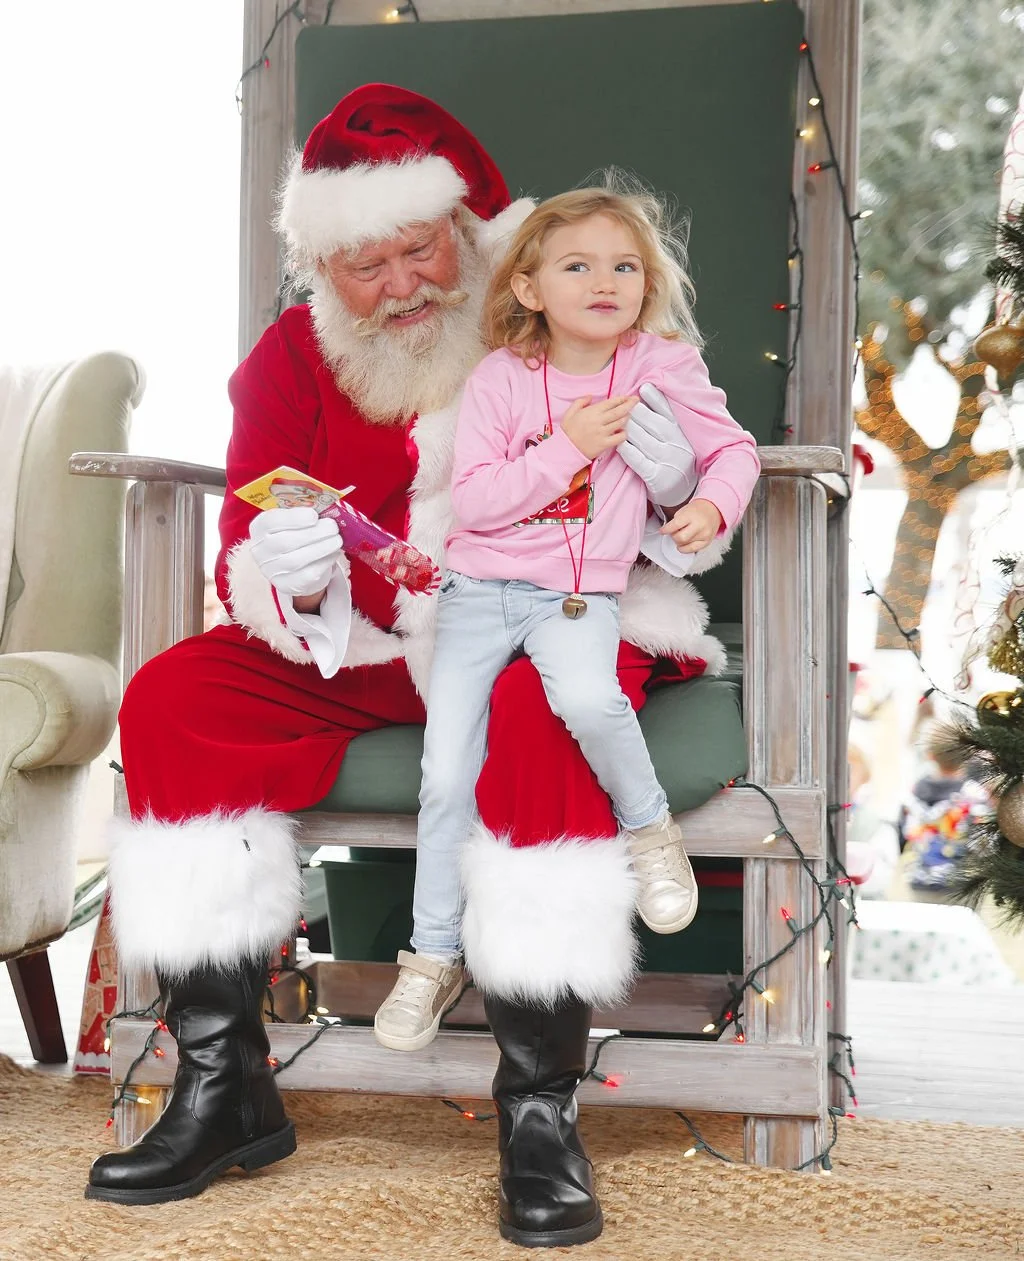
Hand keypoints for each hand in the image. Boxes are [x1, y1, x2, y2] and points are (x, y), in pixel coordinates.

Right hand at [248, 506, 342, 597]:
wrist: (292, 564)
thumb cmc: (295, 534)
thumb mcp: (294, 520)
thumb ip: (304, 512)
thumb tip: (326, 507)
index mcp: (259, 528)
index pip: (271, 522)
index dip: (293, 518)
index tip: (314, 515)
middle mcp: (260, 551)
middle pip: (285, 542)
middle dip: (313, 534)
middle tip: (333, 527)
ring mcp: (271, 571)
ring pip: (296, 560)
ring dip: (321, 548)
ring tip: (337, 540)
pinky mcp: (286, 585)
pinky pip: (306, 575)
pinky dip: (323, 562)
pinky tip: (334, 554)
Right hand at [561, 394, 638, 460]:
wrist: (565, 450)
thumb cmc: (567, 431)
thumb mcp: (570, 412)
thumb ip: (580, 401)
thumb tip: (591, 396)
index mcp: (592, 412)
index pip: (611, 403)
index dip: (621, 399)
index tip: (627, 397)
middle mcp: (599, 421)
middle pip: (619, 411)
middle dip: (629, 404)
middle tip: (636, 400)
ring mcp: (603, 433)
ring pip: (620, 423)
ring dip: (626, 417)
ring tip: (628, 415)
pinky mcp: (604, 444)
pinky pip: (619, 438)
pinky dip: (623, 434)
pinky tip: (622, 431)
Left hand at [619, 384, 698, 505]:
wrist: (680, 490)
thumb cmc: (672, 458)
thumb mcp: (675, 439)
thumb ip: (664, 421)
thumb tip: (649, 396)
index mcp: (680, 435)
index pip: (668, 414)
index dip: (656, 401)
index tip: (644, 389)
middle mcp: (676, 447)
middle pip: (656, 426)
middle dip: (639, 414)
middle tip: (625, 405)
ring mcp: (667, 462)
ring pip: (646, 442)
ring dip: (631, 430)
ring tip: (619, 421)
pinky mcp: (657, 477)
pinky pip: (640, 461)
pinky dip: (629, 451)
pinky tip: (620, 443)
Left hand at [661, 498, 722, 552]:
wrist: (713, 510)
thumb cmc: (697, 510)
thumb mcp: (684, 510)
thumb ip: (675, 522)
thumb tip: (668, 533)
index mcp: (692, 515)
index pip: (675, 525)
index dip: (666, 530)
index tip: (662, 531)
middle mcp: (699, 526)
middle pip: (680, 538)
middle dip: (673, 536)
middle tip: (674, 532)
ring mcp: (704, 535)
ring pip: (685, 545)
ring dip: (679, 542)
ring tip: (682, 535)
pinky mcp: (707, 542)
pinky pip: (692, 550)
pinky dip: (685, 548)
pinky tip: (684, 543)